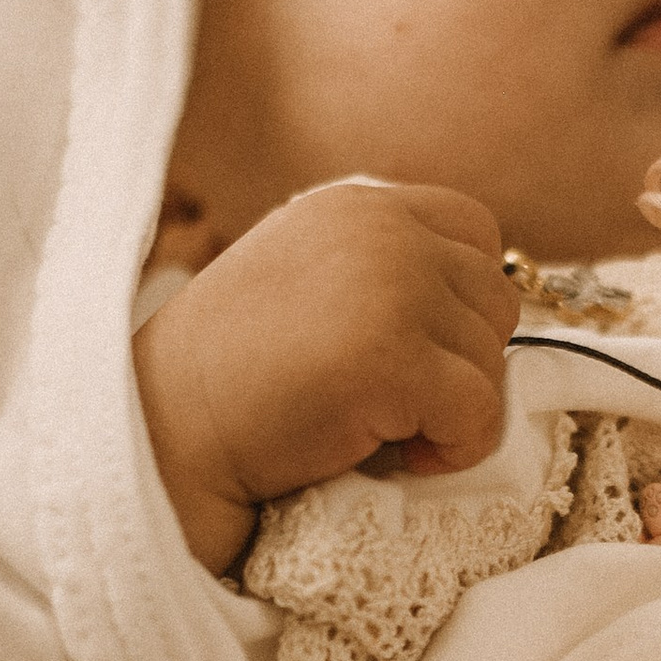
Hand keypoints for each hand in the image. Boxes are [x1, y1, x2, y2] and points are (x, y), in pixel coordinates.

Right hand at [135, 184, 520, 571]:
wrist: (165, 433)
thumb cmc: (233, 378)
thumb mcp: (309, 278)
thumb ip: (384, 267)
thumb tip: (493, 305)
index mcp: (358, 203)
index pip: (476, 230)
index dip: (461, 302)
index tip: (411, 353)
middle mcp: (380, 228)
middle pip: (495, 296)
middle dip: (460, 359)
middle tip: (392, 401)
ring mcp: (391, 287)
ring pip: (493, 358)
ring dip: (451, 409)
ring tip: (378, 427)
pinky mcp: (395, 357)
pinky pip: (480, 412)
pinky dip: (452, 450)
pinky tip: (390, 456)